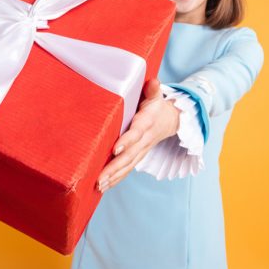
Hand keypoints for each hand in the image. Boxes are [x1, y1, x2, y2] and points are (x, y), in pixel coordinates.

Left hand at [96, 78, 179, 192]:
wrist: (169, 120)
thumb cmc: (156, 105)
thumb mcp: (156, 96)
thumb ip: (153, 90)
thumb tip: (153, 82)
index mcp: (147, 123)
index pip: (136, 133)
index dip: (127, 141)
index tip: (115, 149)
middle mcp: (144, 140)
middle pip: (130, 156)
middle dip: (115, 168)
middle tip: (100, 178)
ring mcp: (142, 150)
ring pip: (128, 166)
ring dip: (114, 177)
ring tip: (99, 185)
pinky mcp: (138, 156)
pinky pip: (127, 169)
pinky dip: (116, 179)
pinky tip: (104, 187)